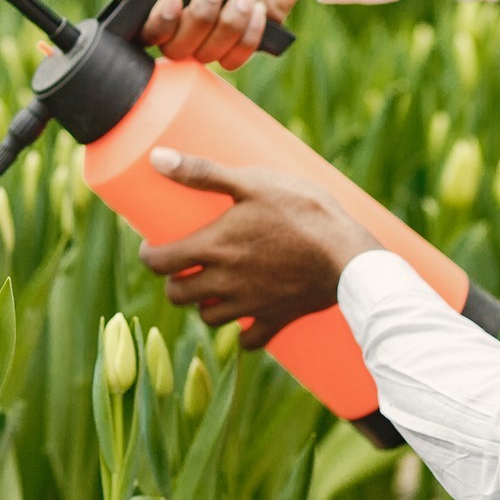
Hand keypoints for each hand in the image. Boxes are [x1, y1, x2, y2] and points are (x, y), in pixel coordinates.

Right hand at [108, 0, 337, 69]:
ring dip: (229, 22)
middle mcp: (183, 20)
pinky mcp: (241, 44)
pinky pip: (234, 61)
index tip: (174, 1)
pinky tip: (257, 8)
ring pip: (206, 56)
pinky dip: (248, 34)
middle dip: (200, 17)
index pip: (142, 32)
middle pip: (175, 49)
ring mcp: (212, 34)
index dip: (158, 24)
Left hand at [138, 147, 380, 349]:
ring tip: (213, 288)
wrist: (349, 256)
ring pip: (208, 318)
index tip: (154, 248)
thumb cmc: (302, 212)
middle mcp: (225, 282)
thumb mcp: (253, 182)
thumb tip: (157, 158)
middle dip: (174, 282)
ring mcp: (250, 305)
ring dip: (204, 304)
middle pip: (178, 296)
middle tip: (183, 267)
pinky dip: (242, 332)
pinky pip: (249, 340)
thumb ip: (203, 172)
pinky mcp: (277, 319)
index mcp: (214, 248)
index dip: (150, 256)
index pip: (160, 263)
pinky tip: (246, 318)